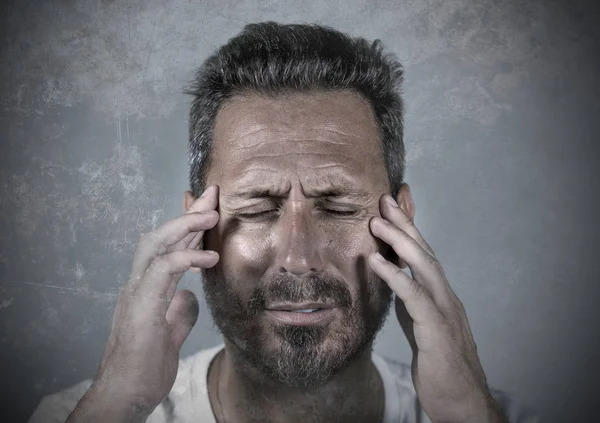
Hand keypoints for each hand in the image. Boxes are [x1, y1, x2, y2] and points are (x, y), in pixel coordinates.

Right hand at [68, 186, 219, 421]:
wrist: (124, 397)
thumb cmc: (143, 369)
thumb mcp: (170, 334)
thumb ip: (178, 313)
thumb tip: (189, 297)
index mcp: (147, 290)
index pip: (168, 247)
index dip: (188, 225)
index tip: (208, 206)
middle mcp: (138, 285)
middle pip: (161, 236)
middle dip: (187, 213)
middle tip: (212, 194)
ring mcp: (135, 294)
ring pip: (155, 245)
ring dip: (184, 225)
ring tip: (211, 213)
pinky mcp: (140, 308)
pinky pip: (161, 272)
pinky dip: (185, 258)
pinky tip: (208, 257)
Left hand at [367, 194, 505, 422]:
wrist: (463, 403)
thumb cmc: (441, 364)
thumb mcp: (422, 325)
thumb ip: (411, 301)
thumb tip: (395, 280)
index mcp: (439, 295)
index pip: (424, 254)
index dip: (409, 228)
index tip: (394, 204)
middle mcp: (445, 296)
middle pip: (424, 251)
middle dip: (405, 222)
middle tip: (385, 198)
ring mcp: (444, 311)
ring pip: (424, 266)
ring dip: (401, 240)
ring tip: (377, 220)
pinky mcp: (437, 330)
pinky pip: (415, 297)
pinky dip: (396, 275)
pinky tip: (377, 260)